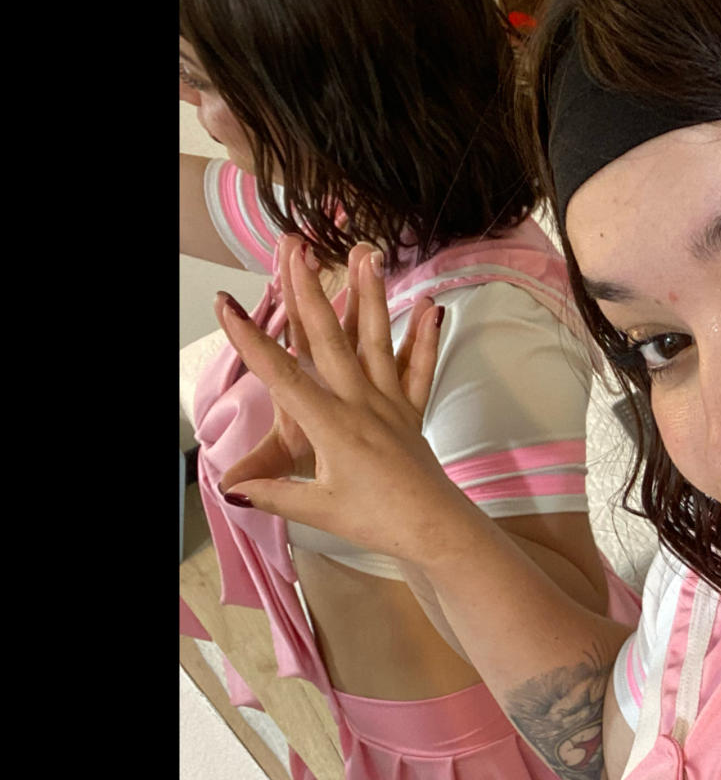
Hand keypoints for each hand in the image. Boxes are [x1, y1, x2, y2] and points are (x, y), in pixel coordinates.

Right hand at [216, 236, 474, 565]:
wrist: (436, 529)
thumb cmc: (377, 520)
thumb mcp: (318, 509)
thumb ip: (273, 492)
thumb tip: (230, 486)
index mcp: (331, 425)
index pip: (282, 376)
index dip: (250, 341)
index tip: (226, 306)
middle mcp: (360, 403)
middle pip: (329, 339)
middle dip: (307, 291)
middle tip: (294, 250)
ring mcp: (390, 402)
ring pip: (375, 340)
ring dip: (367, 295)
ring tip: (365, 255)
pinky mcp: (412, 410)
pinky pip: (418, 368)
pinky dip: (424, 337)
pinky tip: (430, 305)